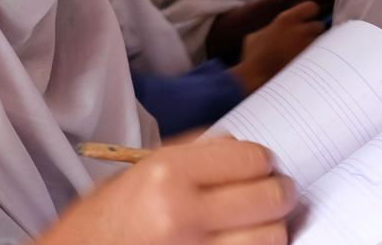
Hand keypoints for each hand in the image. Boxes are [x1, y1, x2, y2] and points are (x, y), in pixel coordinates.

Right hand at [41, 139, 295, 244]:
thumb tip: (240, 147)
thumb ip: (192, 154)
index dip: (262, 162)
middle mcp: (184, 215)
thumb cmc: (103, 219)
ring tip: (257, 224)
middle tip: (273, 193)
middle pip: (270, 198)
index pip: (251, 159)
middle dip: (278, 193)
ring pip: (272, 237)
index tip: (260, 167)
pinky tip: (241, 242)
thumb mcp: (138, 172)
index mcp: (167, 176)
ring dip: (271, 228)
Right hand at [228, 2, 324, 93]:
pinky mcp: (312, 63)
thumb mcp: (256, 36)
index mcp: (286, 19)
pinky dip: (315, 59)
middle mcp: (301, 31)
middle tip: (305, 40)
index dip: (309, 13)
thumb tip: (274, 29)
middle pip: (319, 26)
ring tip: (305, 53)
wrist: (254, 79)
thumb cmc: (252, 57)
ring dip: (316, 46)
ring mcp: (308, 47)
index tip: (306, 19)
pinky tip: (306, 64)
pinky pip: (320, 57)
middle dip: (314, 32)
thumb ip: (270, 29)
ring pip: (322, 42)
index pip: (311, 7)